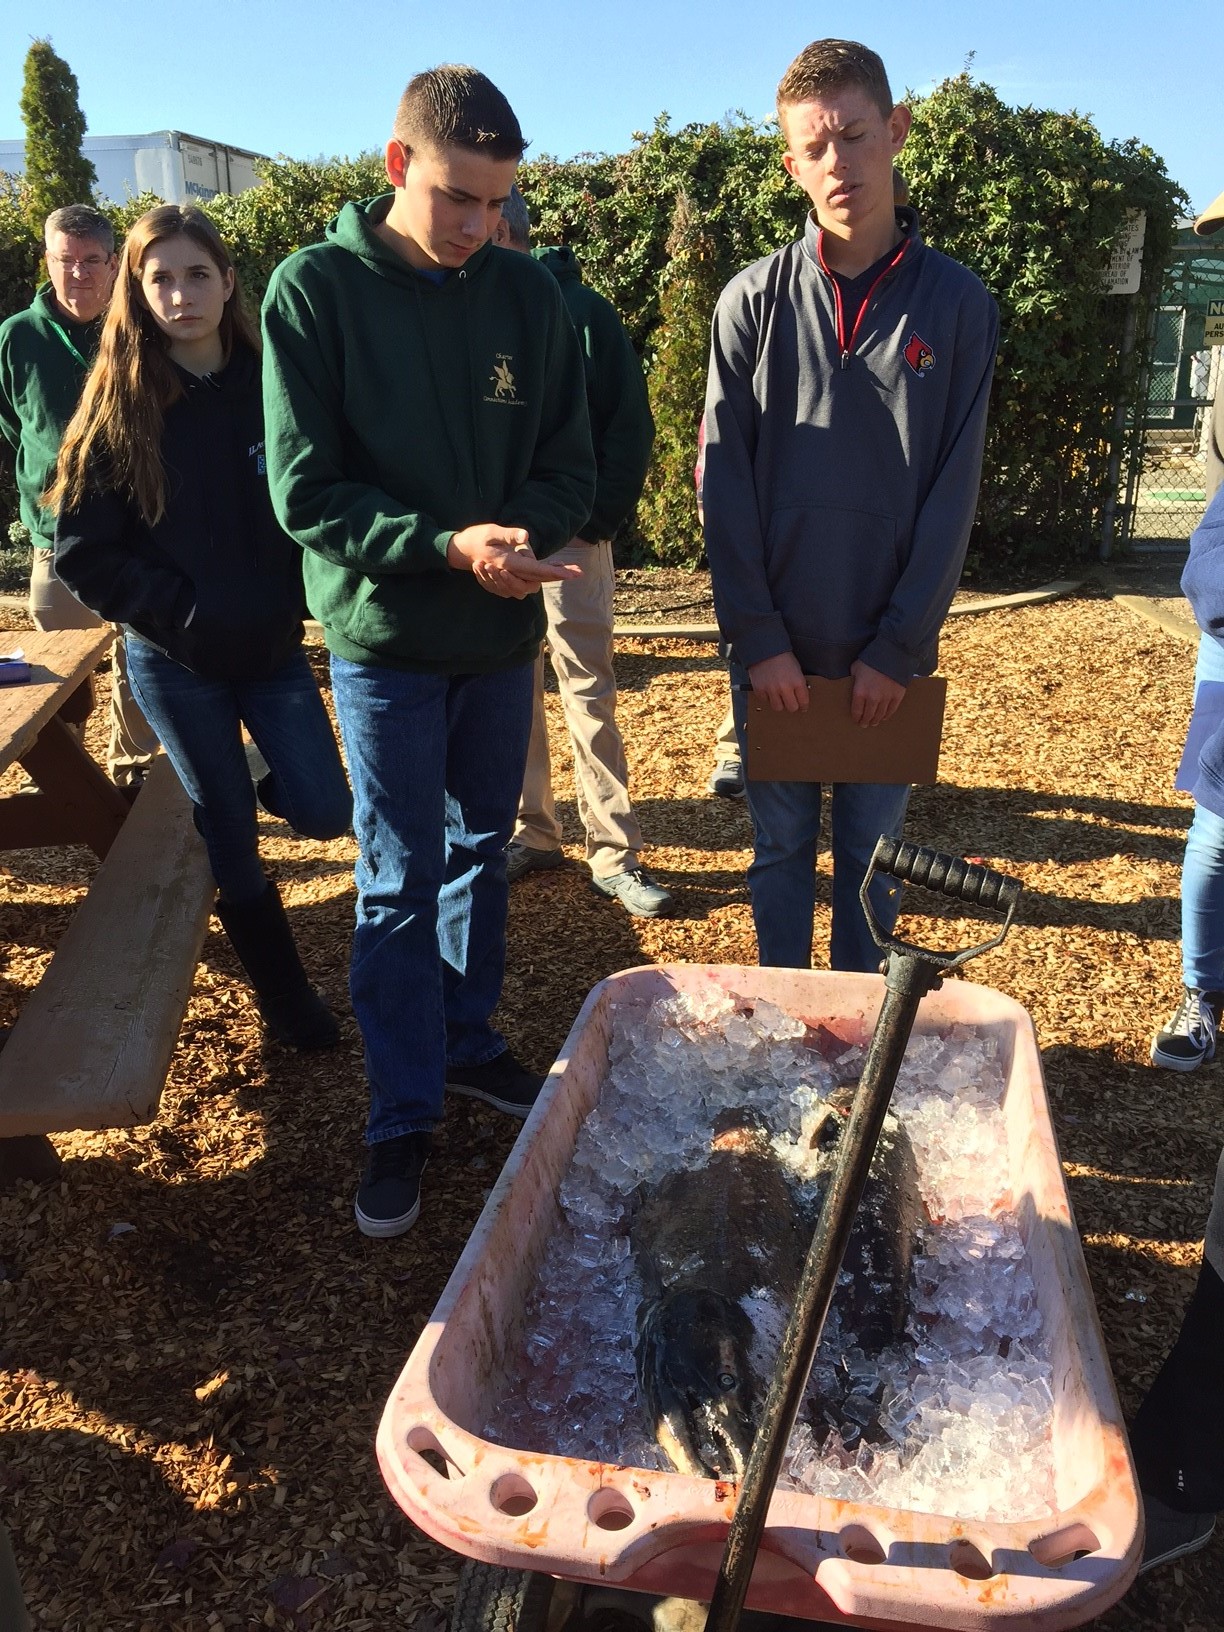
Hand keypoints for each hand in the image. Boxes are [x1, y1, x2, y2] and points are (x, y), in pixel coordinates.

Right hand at [447, 525, 581, 599]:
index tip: (573, 573)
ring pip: (530, 585)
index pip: (537, 570)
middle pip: (538, 580)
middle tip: (577, 572)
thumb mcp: (492, 531)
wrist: (461, 550)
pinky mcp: (504, 582)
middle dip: (558, 576)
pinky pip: (521, 586)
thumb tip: (525, 536)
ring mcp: (506, 580)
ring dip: (545, 578)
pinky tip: (549, 572)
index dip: (556, 572)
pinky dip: (535, 579)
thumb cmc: (477, 537)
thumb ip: (509, 534)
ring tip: (564, 571)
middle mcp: (508, 574)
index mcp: (508, 562)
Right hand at [747, 651, 808, 711]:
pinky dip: (767, 696)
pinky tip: (768, 688)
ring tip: (778, 695)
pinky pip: (765, 701)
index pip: (803, 702)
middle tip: (790, 701)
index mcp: (797, 681)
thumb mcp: (797, 670)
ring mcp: (771, 689)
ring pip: (778, 707)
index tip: (802, 707)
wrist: (765, 649)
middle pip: (791, 708)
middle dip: (792, 705)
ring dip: (779, 703)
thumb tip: (800, 698)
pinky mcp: (760, 690)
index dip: (803, 706)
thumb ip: (799, 684)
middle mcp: (785, 688)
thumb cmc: (783, 658)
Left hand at [849, 659, 905, 725]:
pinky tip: (884, 717)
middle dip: (865, 721)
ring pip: (880, 715)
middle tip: (864, 724)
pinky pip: (891, 710)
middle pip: (868, 715)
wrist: (892, 654)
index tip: (856, 720)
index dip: (856, 718)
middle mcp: (872, 698)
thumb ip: (853, 678)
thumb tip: (851, 682)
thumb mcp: (856, 668)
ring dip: (876, 720)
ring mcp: (886, 698)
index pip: (857, 711)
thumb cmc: (871, 660)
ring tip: (874, 723)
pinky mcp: (897, 696)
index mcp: (860, 692)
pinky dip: (887, 715)